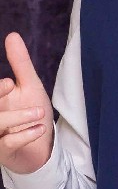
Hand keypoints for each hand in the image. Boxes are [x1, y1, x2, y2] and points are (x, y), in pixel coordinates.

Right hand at [0, 33, 53, 173]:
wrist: (42, 145)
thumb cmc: (31, 112)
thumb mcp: (29, 85)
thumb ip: (20, 63)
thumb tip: (12, 35)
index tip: (9, 82)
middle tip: (13, 86)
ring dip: (18, 117)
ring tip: (40, 112)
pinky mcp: (4, 153)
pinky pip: (7, 145)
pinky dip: (24, 136)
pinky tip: (40, 128)